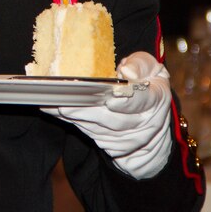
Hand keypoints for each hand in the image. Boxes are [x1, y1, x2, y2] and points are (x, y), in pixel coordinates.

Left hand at [42, 51, 173, 178]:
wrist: (152, 117)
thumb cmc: (147, 83)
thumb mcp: (151, 67)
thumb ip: (140, 64)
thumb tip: (128, 71)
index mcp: (157, 99)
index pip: (142, 101)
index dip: (125, 102)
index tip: (109, 99)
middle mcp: (146, 123)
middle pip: (115, 121)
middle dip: (88, 112)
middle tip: (65, 104)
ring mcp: (131, 139)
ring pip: (101, 131)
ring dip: (76, 119)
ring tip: (54, 106)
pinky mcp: (115, 147)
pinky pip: (93, 136)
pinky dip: (75, 125)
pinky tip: (57, 113)